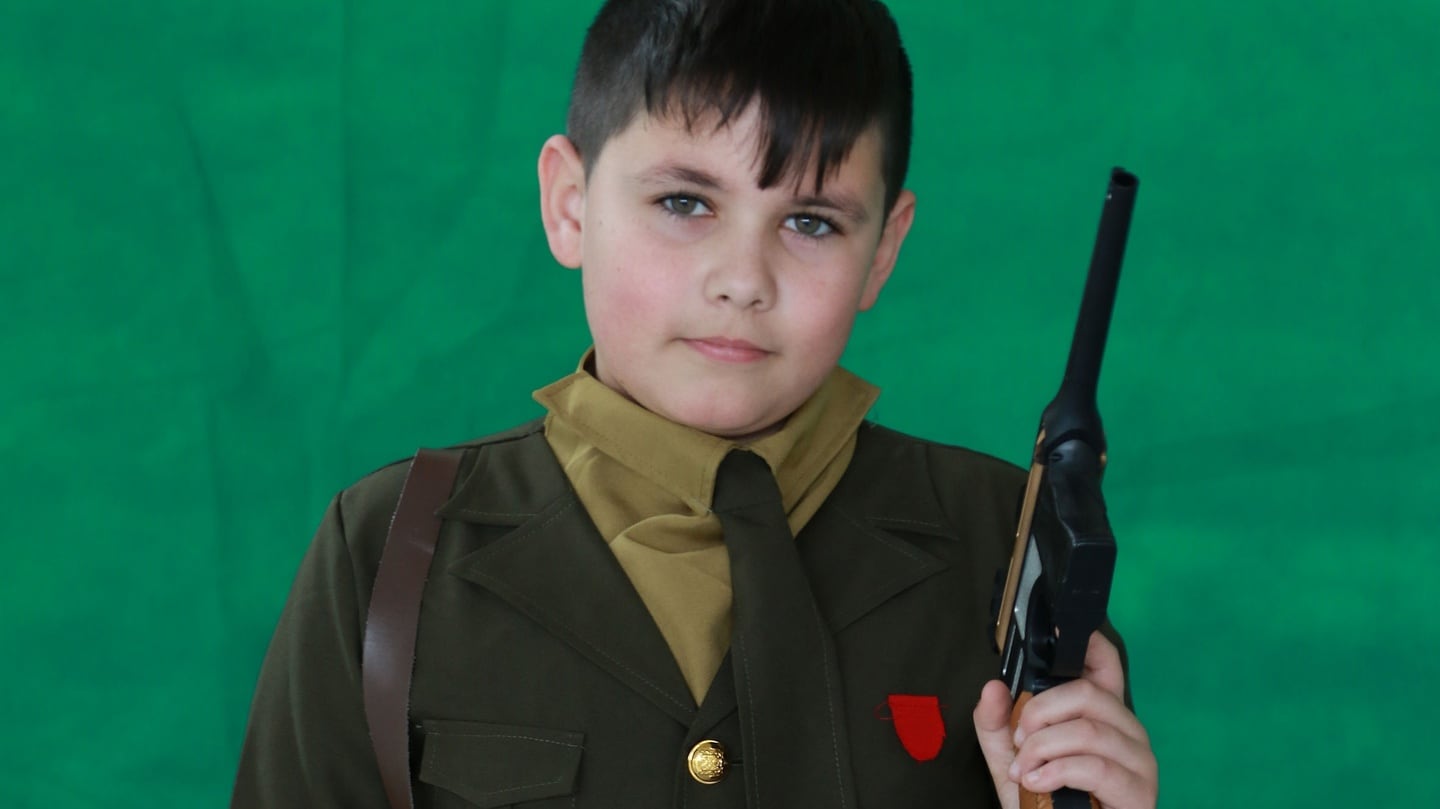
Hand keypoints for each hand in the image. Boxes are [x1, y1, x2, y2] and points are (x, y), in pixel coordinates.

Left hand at [972, 631, 1157, 808]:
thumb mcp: (1012, 759)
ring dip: (1043, 748)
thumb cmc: (1045, 801)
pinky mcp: (1139, 792)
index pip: (1105, 665)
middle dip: (1041, 712)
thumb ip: (997, 724)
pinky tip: (1037, 783)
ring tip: (1025, 769)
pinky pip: (1095, 767)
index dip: (1088, 645)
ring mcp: (1139, 761)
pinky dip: (1055, 772)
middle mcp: (1127, 731)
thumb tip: (993, 687)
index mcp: (1101, 715)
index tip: (1057, 634)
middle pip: (1088, 693)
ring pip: (1087, 730)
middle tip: (1020, 739)